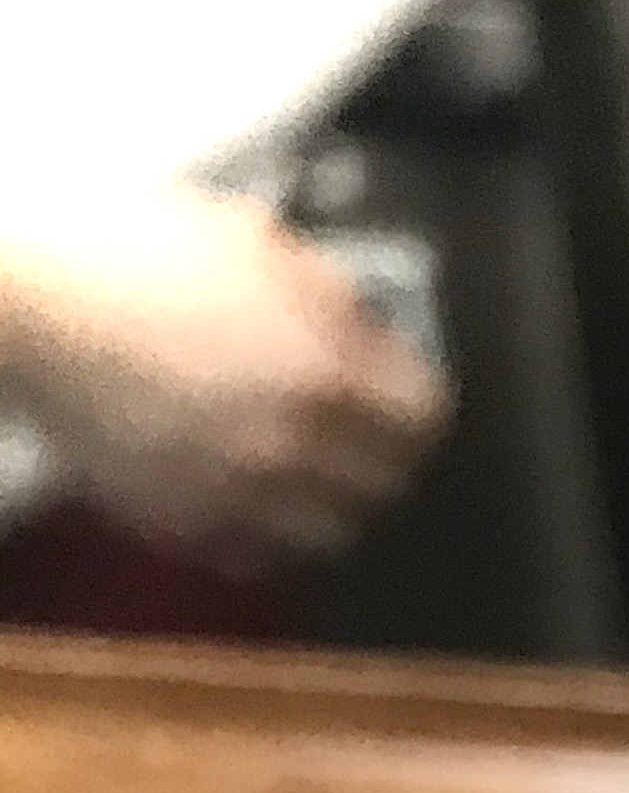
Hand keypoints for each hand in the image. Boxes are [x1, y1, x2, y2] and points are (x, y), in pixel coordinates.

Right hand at [0, 186, 448, 570]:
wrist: (30, 308)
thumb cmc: (130, 252)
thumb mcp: (253, 238)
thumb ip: (330, 294)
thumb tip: (372, 329)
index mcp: (325, 372)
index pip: (425, 421)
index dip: (417, 400)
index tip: (403, 389)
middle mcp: (298, 449)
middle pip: (387, 485)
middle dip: (382, 454)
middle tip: (361, 429)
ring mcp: (244, 499)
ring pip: (332, 532)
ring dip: (331, 501)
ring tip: (309, 466)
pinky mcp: (190, 527)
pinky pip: (262, 554)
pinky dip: (271, 531)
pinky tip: (251, 491)